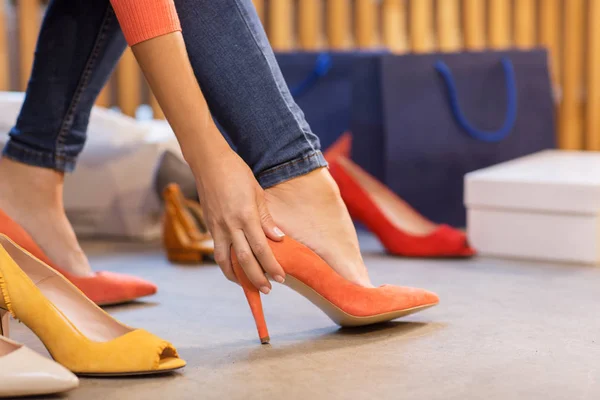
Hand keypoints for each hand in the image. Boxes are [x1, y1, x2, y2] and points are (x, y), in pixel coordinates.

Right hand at [191, 147, 284, 292]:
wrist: (209, 162)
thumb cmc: (237, 172)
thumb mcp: (257, 192)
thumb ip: (266, 218)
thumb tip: (278, 239)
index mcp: (245, 215)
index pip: (261, 248)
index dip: (271, 265)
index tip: (281, 277)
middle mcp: (229, 225)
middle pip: (243, 259)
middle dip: (256, 277)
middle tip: (268, 289)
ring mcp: (216, 226)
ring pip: (224, 260)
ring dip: (237, 276)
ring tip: (248, 285)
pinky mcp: (209, 226)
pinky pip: (217, 250)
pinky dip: (225, 263)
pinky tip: (234, 268)